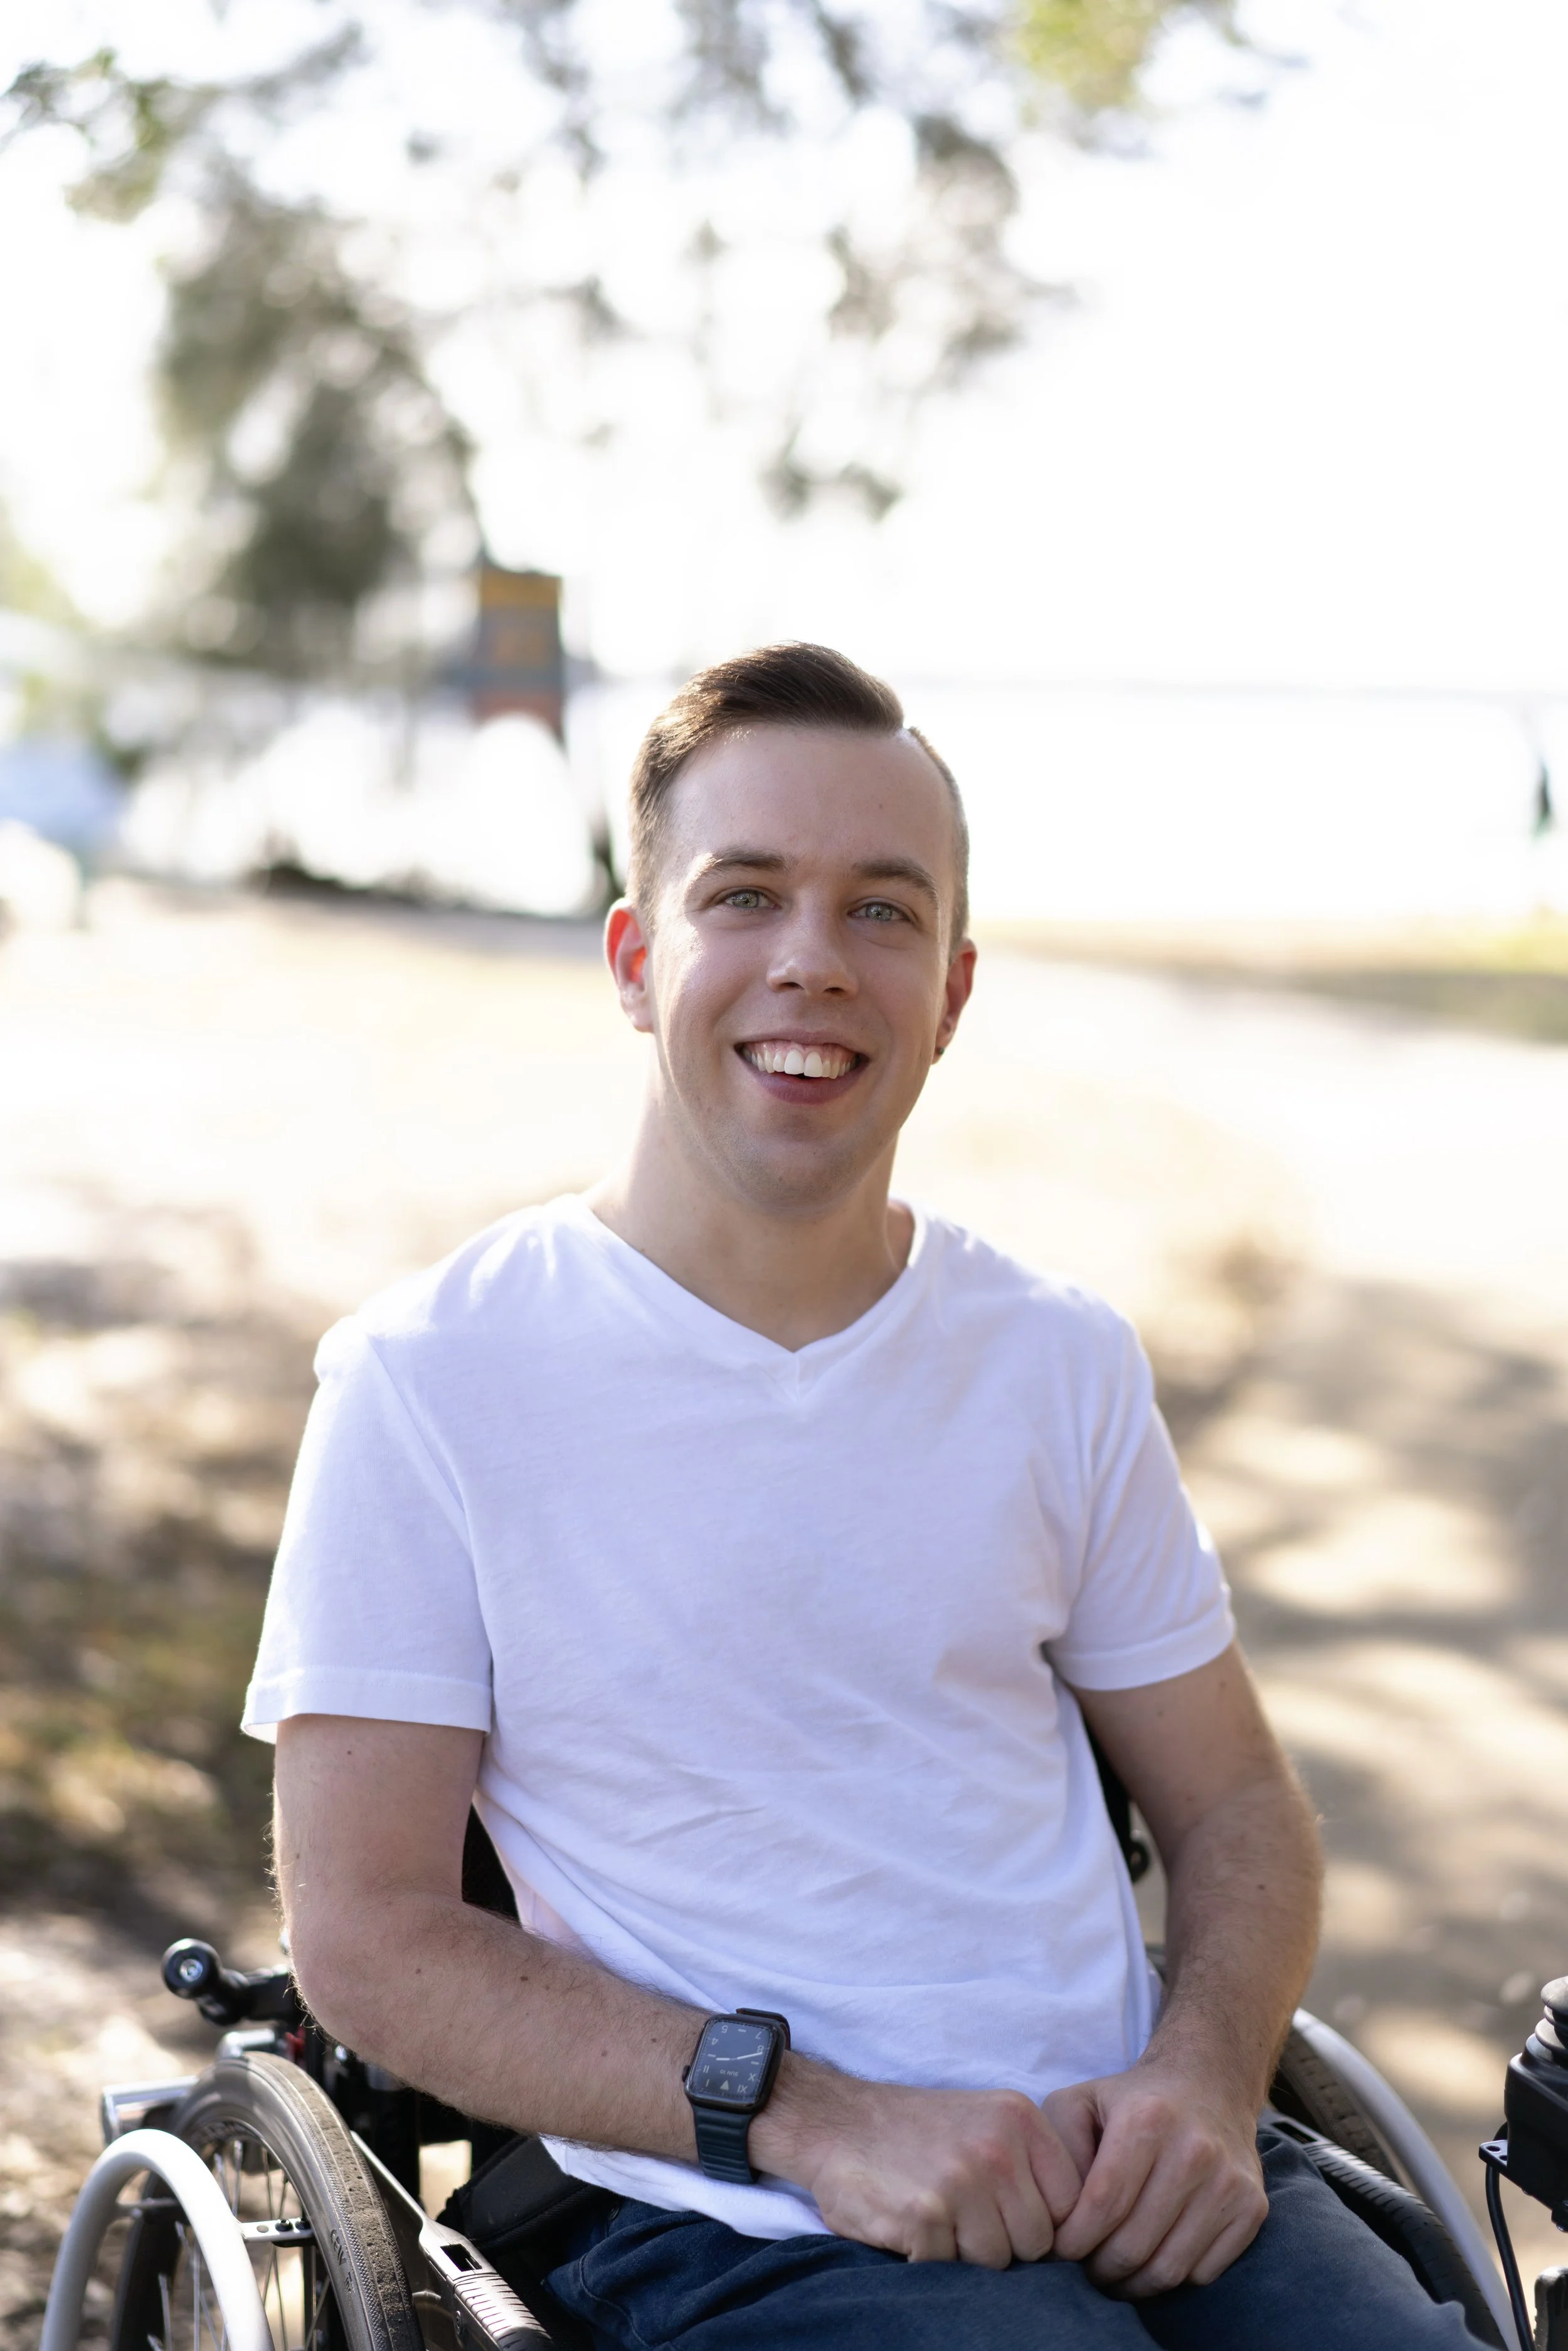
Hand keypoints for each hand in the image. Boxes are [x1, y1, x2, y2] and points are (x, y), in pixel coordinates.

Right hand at [753, 2067, 1081, 2267]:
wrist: (837, 2121)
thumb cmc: (918, 2132)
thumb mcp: (987, 2122)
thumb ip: (1030, 2166)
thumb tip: (1073, 2235)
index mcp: (1020, 2119)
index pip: (1071, 2203)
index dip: (1045, 2223)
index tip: (1013, 2217)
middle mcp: (998, 2148)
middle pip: (1037, 2240)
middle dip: (1005, 2241)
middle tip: (965, 2215)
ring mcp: (962, 2182)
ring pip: (997, 2261)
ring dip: (967, 2252)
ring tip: (938, 2216)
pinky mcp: (926, 2216)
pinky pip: (952, 2268)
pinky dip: (931, 2257)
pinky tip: (912, 2223)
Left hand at [1044, 2059, 1267, 2296]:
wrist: (1209, 2085)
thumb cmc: (1131, 2102)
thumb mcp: (1080, 2102)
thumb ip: (1057, 2149)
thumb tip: (1056, 2214)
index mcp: (1148, 2119)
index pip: (1103, 2205)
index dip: (1074, 2241)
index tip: (1059, 2249)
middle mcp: (1195, 2150)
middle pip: (1134, 2244)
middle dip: (1099, 2269)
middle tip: (1084, 2268)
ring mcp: (1230, 2182)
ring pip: (1169, 2268)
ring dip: (1132, 2284)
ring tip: (1112, 2272)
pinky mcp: (1253, 2208)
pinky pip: (1203, 2273)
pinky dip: (1171, 2278)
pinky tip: (1152, 2258)